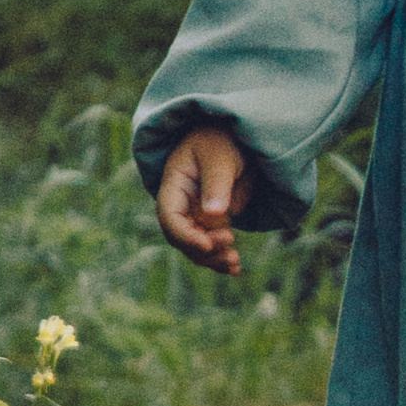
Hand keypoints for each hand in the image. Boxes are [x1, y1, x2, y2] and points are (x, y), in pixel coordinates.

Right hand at [155, 121, 253, 276]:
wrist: (235, 136)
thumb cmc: (221, 138)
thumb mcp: (220, 155)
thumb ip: (217, 182)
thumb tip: (214, 214)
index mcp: (174, 186)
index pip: (170, 217)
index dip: (185, 235)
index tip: (208, 244)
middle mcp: (182, 205)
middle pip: (182, 238)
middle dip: (202, 250)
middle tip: (229, 245)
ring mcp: (198, 215)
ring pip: (197, 247)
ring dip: (213, 259)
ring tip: (235, 262)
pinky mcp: (215, 221)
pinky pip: (213, 245)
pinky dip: (222, 258)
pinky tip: (235, 269)